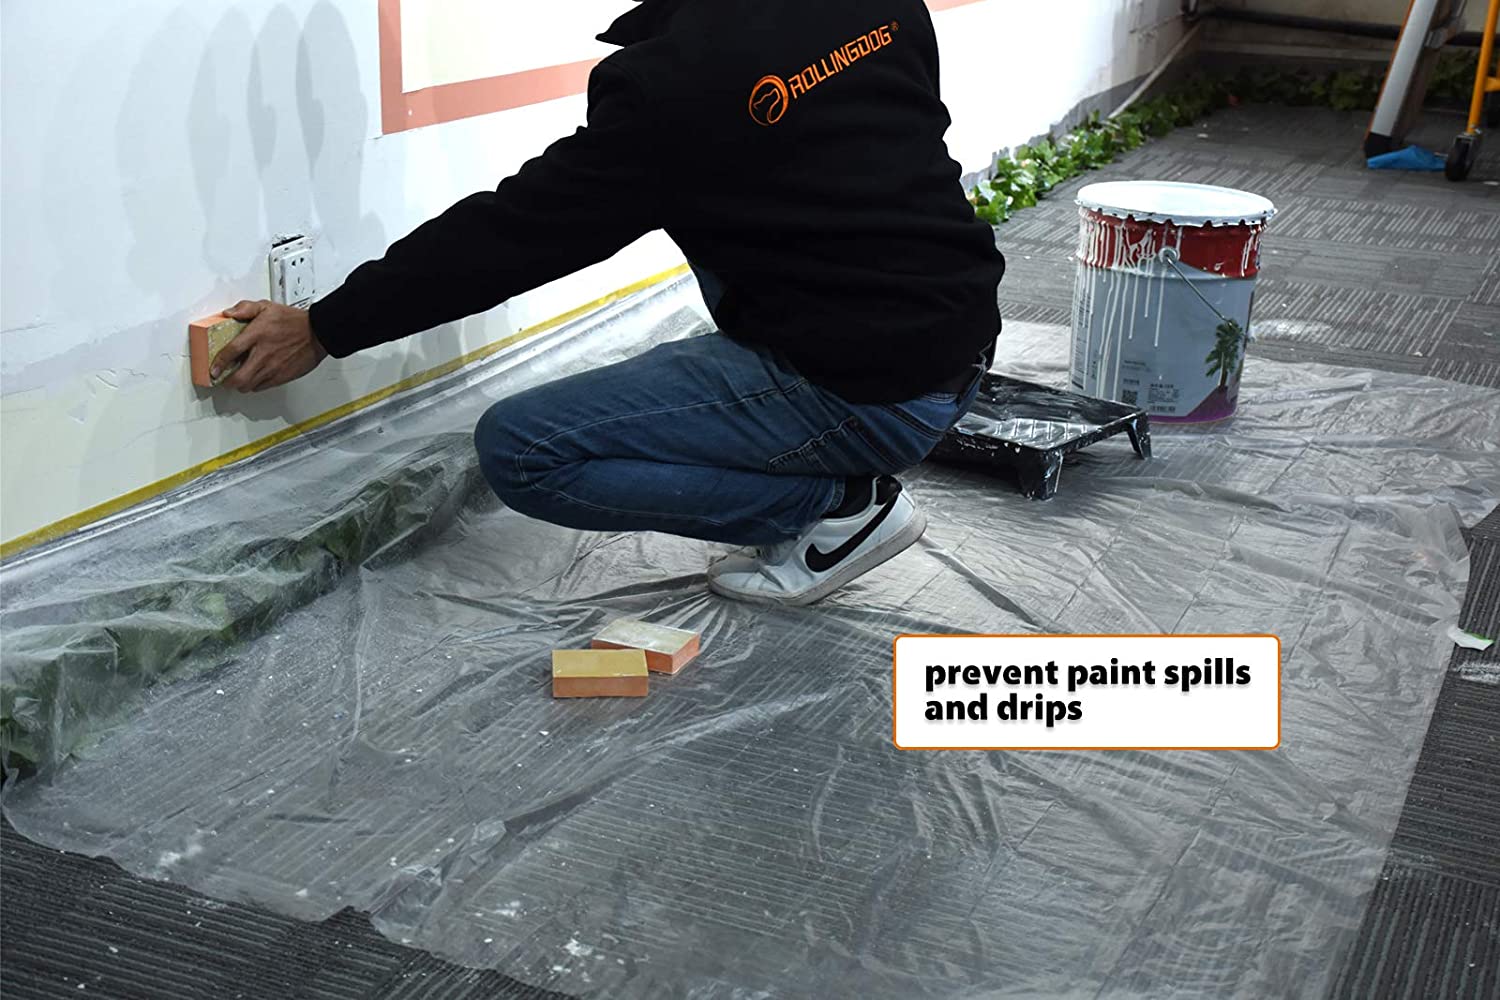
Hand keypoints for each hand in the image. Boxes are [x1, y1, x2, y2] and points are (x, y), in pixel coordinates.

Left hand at [214, 300, 328, 391]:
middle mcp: (263, 354)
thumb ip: (245, 308)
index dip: (218, 364)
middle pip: (238, 378)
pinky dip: (255, 385)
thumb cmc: (294, 321)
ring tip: (238, 379)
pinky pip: (262, 387)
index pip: (230, 353)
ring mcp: (273, 368)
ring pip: (249, 386)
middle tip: (223, 378)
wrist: (318, 333)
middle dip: (226, 382)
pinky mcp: (282, 376)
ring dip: (240, 385)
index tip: (213, 369)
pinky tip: (254, 378)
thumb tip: (229, 313)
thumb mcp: (267, 306)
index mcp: (257, 335)